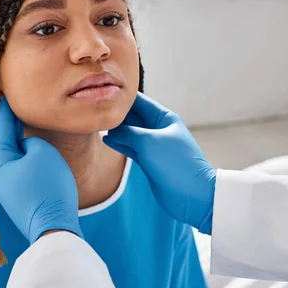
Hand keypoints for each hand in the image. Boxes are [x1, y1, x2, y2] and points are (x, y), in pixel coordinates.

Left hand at [0, 97, 81, 243]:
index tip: (7, 91)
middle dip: (9, 123)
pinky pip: (17, 167)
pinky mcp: (15, 195)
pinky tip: (30, 148)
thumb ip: (29, 139)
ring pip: (10, 154)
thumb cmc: (47, 186)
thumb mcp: (40, 152)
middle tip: (15, 103)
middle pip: (3, 139)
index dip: (8, 107)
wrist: (53, 226)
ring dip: (17, 139)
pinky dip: (22, 154)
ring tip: (24, 122)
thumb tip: (24, 144)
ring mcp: (4, 186)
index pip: (2, 125)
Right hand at [103, 92, 215, 233]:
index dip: (122, 96)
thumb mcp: (149, 142)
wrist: (192, 195)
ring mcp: (153, 146)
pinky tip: (106, 139)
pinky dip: (119, 144)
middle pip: (133, 117)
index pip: (139, 101)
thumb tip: (110, 127)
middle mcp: (158, 129)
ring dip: (115, 129)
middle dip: (116, 113)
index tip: (103, 91)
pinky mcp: (148, 161)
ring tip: (96, 124)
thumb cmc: (175, 164)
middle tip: (95, 109)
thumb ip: (128, 132)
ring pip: (130, 133)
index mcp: (164, 118)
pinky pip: (130, 148)